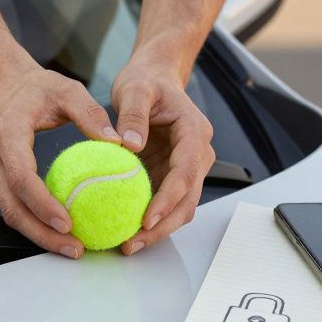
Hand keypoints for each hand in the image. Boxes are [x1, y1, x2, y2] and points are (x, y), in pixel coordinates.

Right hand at [0, 62, 120, 258]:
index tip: (68, 222)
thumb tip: (119, 141)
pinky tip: (59, 229)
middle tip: (74, 248)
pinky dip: (33, 222)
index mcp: (6, 134)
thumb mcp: (67, 89)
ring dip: (38, 234)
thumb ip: (91, 113)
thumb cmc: (35, 87)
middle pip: (11, 207)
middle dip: (42, 234)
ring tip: (72, 246)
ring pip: (9, 212)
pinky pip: (11, 206)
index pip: (21, 178)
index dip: (42, 205)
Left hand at [110, 62, 215, 255]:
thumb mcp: (135, 89)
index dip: (168, 199)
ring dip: (157, 228)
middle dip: (163, 225)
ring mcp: (185, 166)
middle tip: (133, 242)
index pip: (186, 173)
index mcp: (194, 133)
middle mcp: (197, 154)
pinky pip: (163, 201)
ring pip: (179, 206)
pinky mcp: (170, 173)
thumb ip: (133, 116)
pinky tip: (125, 229)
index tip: (146, 218)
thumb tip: (130, 146)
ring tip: (128, 244)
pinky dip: (148, 217)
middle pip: (187, 199)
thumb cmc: (147, 80)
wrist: (154, 76)